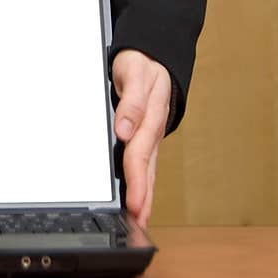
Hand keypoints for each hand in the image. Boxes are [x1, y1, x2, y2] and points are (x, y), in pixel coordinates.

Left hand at [110, 49, 170, 230]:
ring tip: (140, 218)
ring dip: (145, 194)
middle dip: (143, 196)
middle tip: (137, 221)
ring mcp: (151, 135)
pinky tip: (139, 196)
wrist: (152, 55)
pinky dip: (143, 182)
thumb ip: (131, 101)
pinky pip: (146, 162)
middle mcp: (152, 130)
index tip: (132, 202)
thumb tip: (124, 129)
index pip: (139, 153)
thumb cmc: (141, 64)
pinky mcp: (146, 135)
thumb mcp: (134, 73)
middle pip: (147, 168)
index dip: (135, 180)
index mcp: (150, 117)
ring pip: (149, 169)